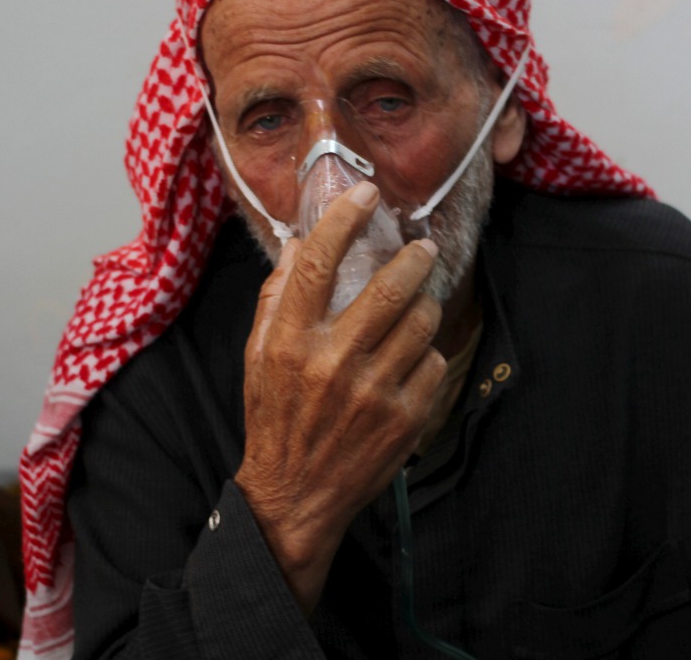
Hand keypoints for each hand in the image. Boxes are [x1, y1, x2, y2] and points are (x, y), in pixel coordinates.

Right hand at [234, 181, 446, 614]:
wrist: (295, 498)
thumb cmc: (274, 420)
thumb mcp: (257, 358)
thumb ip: (275, 299)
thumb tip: (297, 244)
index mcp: (288, 342)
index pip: (316, 264)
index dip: (344, 219)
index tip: (365, 193)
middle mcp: (331, 362)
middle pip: (390, 287)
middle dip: (415, 258)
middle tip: (421, 249)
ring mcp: (373, 391)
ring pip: (422, 322)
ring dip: (423, 307)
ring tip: (414, 310)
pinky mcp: (405, 417)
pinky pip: (433, 362)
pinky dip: (425, 356)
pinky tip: (408, 364)